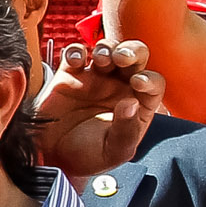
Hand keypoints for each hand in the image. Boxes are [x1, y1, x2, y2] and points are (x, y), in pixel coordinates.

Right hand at [14, 39, 161, 179]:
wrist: (53, 158)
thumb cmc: (88, 157)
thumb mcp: (113, 151)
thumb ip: (125, 130)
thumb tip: (130, 103)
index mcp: (137, 104)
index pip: (152, 82)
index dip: (149, 79)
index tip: (138, 83)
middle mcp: (119, 86)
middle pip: (134, 56)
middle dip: (131, 51)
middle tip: (122, 57)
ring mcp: (95, 78)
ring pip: (106, 49)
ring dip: (106, 48)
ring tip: (100, 59)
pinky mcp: (70, 74)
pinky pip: (75, 54)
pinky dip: (76, 51)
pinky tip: (76, 60)